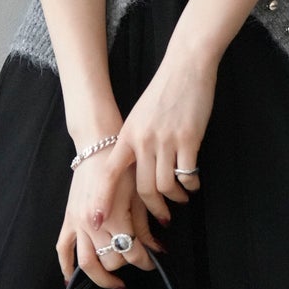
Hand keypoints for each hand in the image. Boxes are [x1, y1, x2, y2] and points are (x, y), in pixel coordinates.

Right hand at [58, 154, 163, 288]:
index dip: (145, 261)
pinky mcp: (68, 219)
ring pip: (87, 262)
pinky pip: (63, 248)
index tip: (153, 261)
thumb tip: (157, 248)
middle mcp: (94, 224)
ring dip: (101, 277)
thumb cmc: (122, 166)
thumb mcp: (139, 195)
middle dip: (127, 264)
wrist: (98, 147)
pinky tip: (71, 280)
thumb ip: (145, 224)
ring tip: (113, 283)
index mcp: (114, 216)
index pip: (131, 251)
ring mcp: (78, 223)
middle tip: (137, 261)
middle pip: (111, 259)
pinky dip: (66, 267)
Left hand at [91, 46, 215, 231]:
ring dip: (175, 198)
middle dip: (154, 208)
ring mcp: (166, 140)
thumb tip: (135, 171)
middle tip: (162, 217)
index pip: (108, 173)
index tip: (95, 221)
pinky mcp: (188, 138)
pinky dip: (191, 185)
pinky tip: (193, 184)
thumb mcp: (139, 117)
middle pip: (143, 188)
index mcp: (127, 135)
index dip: (101, 199)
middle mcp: (143, 140)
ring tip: (181, 197)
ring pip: (166, 185)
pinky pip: (187, 174)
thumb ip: (134, 143)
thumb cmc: (163, 92)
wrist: (185, 67)